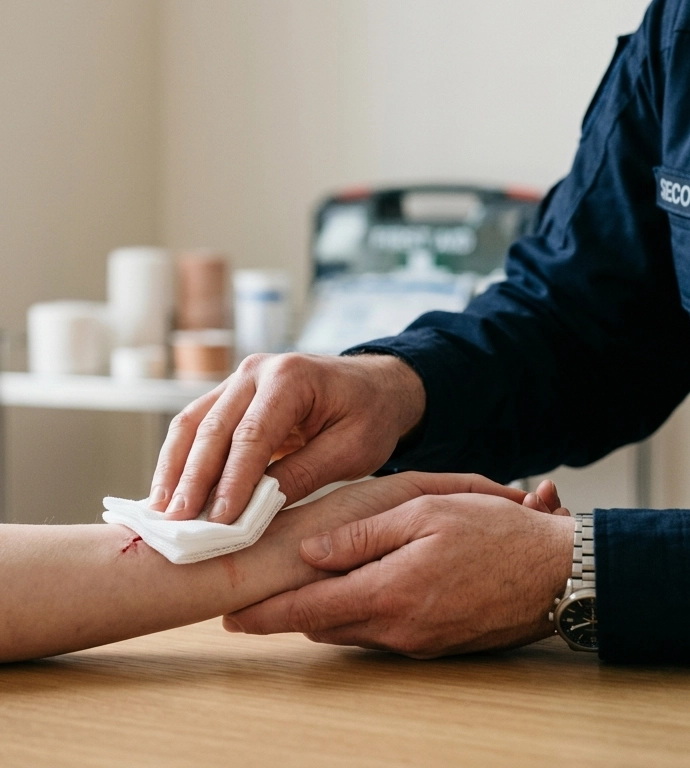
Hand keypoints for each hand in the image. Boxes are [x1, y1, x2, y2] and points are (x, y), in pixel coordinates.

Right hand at [149, 353, 425, 522]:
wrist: (374, 386)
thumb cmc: (370, 416)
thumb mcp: (351, 450)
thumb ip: (304, 475)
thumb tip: (255, 510)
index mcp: (291, 378)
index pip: (252, 434)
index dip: (233, 480)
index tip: (220, 520)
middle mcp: (256, 371)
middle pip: (213, 427)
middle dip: (193, 479)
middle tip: (178, 524)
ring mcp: (239, 380)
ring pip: (193, 424)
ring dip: (175, 469)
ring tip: (162, 512)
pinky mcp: (231, 396)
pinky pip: (197, 425)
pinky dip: (181, 459)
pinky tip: (171, 492)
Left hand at [223, 478, 573, 656]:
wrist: (556, 574)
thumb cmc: (495, 534)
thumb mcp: (427, 514)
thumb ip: (364, 535)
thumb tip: (312, 550)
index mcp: (390, 592)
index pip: (309, 608)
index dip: (266, 614)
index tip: (229, 616)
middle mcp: (399, 628)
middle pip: (324, 625)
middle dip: (289, 612)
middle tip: (259, 596)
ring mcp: (418, 641)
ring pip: (350, 630)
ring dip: (324, 610)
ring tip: (303, 585)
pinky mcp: (435, 644)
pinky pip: (380, 632)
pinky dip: (358, 613)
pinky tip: (359, 586)